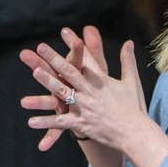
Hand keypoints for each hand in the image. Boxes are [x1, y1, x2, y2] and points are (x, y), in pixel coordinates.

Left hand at [21, 28, 148, 149]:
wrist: (136, 135)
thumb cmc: (134, 108)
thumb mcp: (132, 81)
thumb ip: (127, 60)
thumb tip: (129, 42)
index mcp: (102, 81)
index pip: (86, 58)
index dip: (74, 44)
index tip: (64, 31)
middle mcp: (91, 92)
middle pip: (70, 72)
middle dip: (55, 58)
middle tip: (41, 47)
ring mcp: (85, 107)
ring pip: (63, 93)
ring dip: (48, 82)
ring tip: (35, 71)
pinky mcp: (82, 124)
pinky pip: (61, 122)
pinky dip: (46, 122)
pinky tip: (30, 121)